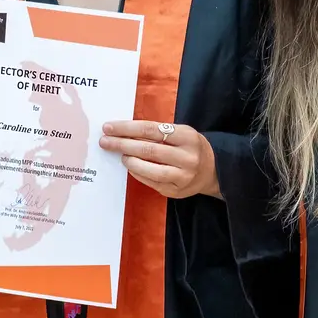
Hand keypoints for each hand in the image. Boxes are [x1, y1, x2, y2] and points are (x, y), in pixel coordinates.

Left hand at [98, 120, 220, 199]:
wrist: (213, 170)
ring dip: (130, 161)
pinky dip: (138, 173)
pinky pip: (152, 182)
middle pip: (148, 149)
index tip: (109, 127)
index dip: (127, 128)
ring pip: (150, 169)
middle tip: (105, 141)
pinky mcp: (176, 191)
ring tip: (120, 155)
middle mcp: (187, 157)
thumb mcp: (180, 133)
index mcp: (187, 136)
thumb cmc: (189, 146)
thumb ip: (157, 132)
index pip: (151, 129)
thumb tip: (123, 131)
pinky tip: (130, 167)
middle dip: (122, 144)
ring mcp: (183, 176)